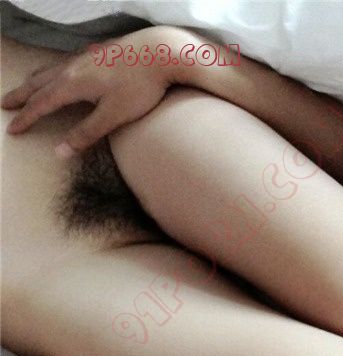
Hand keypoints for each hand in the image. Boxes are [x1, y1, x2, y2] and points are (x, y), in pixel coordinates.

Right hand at [2, 26, 190, 157]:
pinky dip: (54, 70)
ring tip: (26, 86)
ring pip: (52, 70)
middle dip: (21, 96)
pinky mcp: (100, 53)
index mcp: (73, 84)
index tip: (12, 129)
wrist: (162, 52)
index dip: (26, 118)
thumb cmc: (140, 86)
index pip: (42, 104)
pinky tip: (63, 71)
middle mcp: (74, 68)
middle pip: (40, 84)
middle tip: (5, 105)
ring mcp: (86, 57)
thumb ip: (86, 134)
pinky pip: (67, 62)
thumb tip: (58, 152)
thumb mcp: (113, 116)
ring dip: (35, 80)